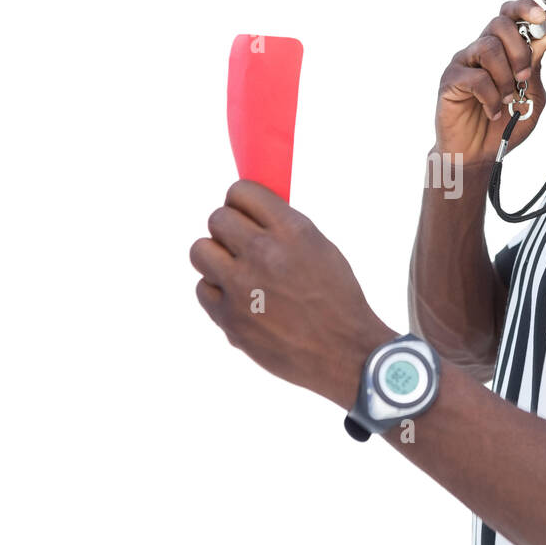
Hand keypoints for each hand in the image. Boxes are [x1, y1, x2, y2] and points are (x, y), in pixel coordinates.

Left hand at [189, 180, 396, 407]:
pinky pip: (202, 289)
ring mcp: (242, 286)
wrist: (345, 353)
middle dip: (227, 228)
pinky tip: (238, 300)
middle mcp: (264, 253)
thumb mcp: (321, 248)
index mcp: (292, 231)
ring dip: (215, 257)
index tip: (243, 212)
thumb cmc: (337, 300)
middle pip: (216, 218)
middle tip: (240, 245)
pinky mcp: (229, 318)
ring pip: (200, 251)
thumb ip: (284, 228)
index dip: (240, 201)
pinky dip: (216, 292)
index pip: (241, 191)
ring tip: (235, 271)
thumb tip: (250, 213)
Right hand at [435, 0, 545, 164]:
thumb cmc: (505, 124)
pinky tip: (491, 112)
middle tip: (524, 77)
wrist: (479, 154)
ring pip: (488, 48)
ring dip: (505, 77)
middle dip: (519, 49)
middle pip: (499, 23)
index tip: (541, 18)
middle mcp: (481, 50)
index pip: (510, 14)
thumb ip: (536, 67)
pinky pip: (475, 77)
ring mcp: (464, 63)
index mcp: (503, 49)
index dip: (525, 8)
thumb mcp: (532, 96)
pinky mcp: (450, 80)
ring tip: (507, 100)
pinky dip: (490, 97)